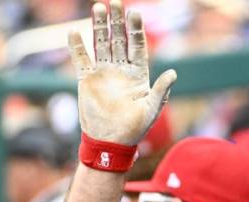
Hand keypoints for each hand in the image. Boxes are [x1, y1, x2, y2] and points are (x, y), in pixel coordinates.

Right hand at [68, 0, 175, 145]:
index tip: (135, 11)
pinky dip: (77, 46)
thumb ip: (161, 90)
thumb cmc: (135, 128)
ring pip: (102, 44)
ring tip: (99, 7)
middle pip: (119, 39)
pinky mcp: (87, 80)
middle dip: (118, 21)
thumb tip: (174, 73)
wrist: (111, 141)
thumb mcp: (151, 109)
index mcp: (138, 74)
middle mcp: (121, 70)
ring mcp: (103, 73)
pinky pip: (81, 59)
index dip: (136, 29)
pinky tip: (74, 32)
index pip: (137, 46)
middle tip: (116, 2)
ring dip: (100, 26)